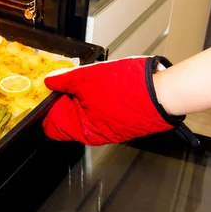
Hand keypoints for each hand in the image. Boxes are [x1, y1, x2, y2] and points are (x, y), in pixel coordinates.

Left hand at [43, 56, 191, 144]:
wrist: (163, 93)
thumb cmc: (128, 88)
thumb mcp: (86, 77)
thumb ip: (64, 80)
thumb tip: (50, 81)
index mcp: (81, 128)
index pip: (51, 124)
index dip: (47, 106)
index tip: (49, 91)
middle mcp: (94, 134)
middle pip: (68, 117)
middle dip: (66, 99)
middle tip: (70, 80)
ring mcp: (109, 129)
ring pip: (86, 112)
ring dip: (83, 96)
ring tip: (91, 80)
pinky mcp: (122, 123)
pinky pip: (102, 111)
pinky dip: (98, 99)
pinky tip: (106, 85)